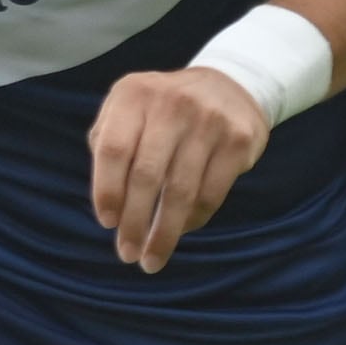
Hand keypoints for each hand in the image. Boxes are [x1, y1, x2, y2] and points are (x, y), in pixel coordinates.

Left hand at [86, 65, 271, 273]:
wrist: (229, 85)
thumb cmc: (162, 111)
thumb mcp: (128, 109)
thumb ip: (109, 144)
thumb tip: (109, 205)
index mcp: (134, 94)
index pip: (113, 150)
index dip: (107, 190)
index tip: (107, 223)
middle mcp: (171, 103)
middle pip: (146, 175)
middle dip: (134, 222)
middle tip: (128, 254)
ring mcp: (208, 121)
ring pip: (180, 191)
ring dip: (164, 233)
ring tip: (151, 258)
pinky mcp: (238, 140)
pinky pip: (210, 193)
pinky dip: (193, 219)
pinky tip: (182, 230)